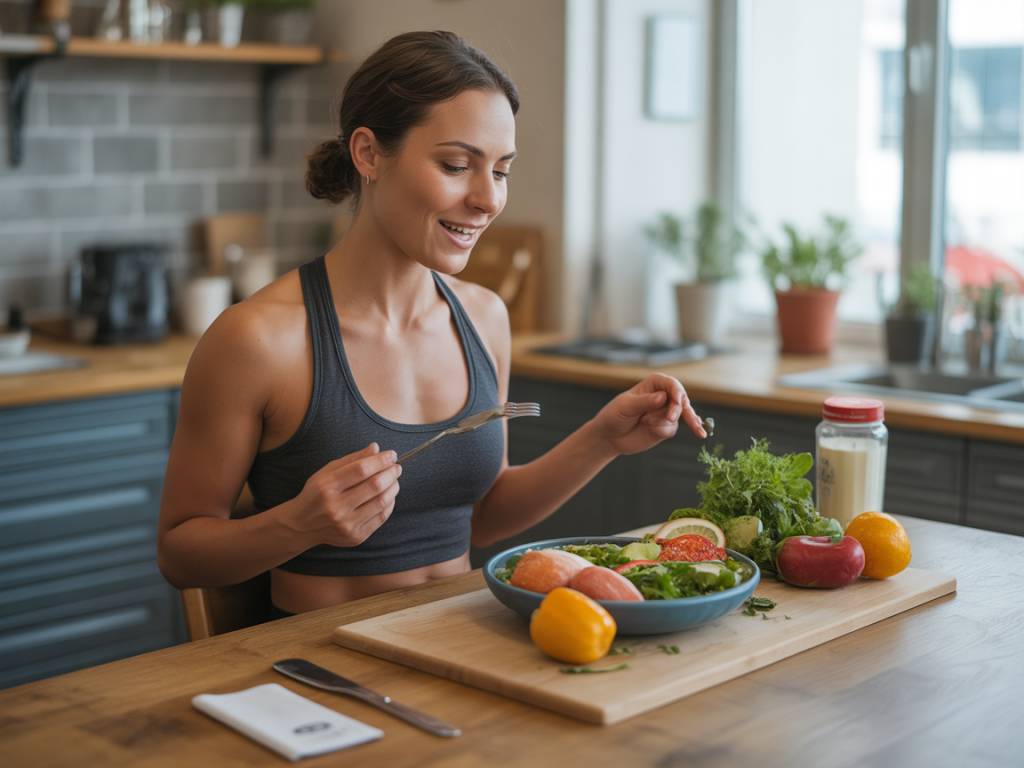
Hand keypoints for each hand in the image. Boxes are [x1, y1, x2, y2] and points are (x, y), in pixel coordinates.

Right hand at [286, 443, 401, 546]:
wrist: (301, 525)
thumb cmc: (317, 493)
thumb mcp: (327, 472)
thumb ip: (352, 460)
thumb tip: (376, 448)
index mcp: (327, 486)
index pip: (361, 469)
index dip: (380, 460)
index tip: (392, 455)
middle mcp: (336, 507)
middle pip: (375, 485)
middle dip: (391, 473)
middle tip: (397, 467)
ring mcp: (347, 524)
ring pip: (381, 502)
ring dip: (393, 487)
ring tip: (394, 480)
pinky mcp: (356, 537)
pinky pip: (381, 517)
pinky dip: (389, 503)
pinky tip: (389, 495)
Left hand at [589, 373, 705, 456]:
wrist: (609, 436)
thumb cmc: (614, 415)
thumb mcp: (626, 406)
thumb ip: (645, 402)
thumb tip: (663, 397)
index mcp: (654, 384)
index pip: (672, 384)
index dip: (677, 392)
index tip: (677, 401)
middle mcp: (663, 396)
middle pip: (681, 400)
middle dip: (677, 409)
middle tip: (670, 418)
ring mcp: (665, 412)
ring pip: (677, 416)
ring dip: (663, 422)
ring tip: (645, 423)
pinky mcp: (666, 427)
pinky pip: (671, 429)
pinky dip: (661, 431)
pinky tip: (649, 430)